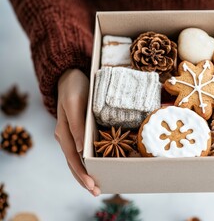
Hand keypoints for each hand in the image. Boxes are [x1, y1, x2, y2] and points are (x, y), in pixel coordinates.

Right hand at [55, 69, 100, 195]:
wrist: (70, 76)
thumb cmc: (74, 87)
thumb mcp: (75, 103)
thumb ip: (76, 125)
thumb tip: (80, 150)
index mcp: (63, 132)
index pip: (72, 158)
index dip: (82, 173)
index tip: (92, 184)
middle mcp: (65, 137)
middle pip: (73, 163)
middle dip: (84, 179)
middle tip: (96, 192)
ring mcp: (70, 135)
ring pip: (76, 160)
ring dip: (85, 174)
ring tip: (96, 186)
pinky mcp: (77, 132)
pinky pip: (80, 152)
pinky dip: (87, 163)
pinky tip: (95, 167)